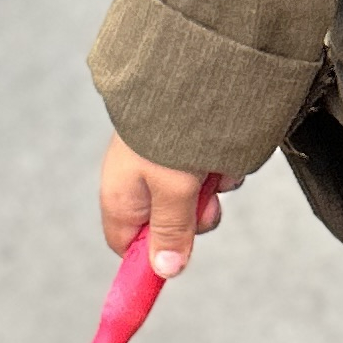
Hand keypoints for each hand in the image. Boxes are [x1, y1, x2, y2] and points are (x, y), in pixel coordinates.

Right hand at [98, 137, 242, 278]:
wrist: (187, 72)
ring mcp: (161, 167)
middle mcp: (138, 184)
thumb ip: (171, 231)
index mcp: (122, 197)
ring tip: (213, 171)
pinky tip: (220, 156)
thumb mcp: (173, 189)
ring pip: (193, 200)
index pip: (126, 246)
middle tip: (204, 205)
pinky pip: (207, 174)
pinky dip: (218, 170)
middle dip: (193, 220)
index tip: (177, 261)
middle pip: (168, 227)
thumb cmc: (172, 129)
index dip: (150, 259)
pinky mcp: (184, 151)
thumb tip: (165, 270)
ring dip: (209, 193)